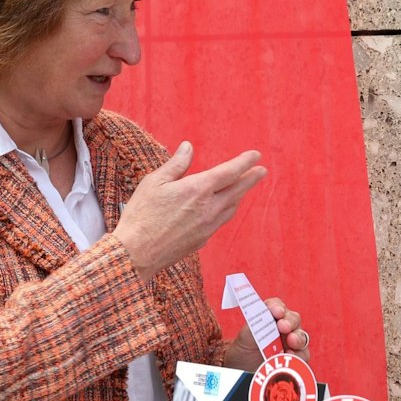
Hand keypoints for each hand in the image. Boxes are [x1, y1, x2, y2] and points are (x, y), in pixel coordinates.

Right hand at [112, 141, 266, 276]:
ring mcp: (208, 226)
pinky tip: (224, 208)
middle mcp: (209, 208)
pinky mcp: (202, 240)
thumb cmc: (141, 215)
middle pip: (237, 190)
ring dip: (240, 195)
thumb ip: (176, 164)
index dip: (245, 162)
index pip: (229, 172)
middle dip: (251, 179)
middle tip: (262, 171)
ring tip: (244, 188)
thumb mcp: (154, 182)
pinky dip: (227, 210)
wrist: (137, 253)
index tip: (256, 156)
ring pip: (231, 207)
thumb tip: (188, 147)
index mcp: (198, 189)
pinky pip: (221, 221)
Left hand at [224, 297, 308, 371]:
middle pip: (293, 319)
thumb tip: (264, 318)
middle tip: (283, 326)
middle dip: (290, 321)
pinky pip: (302, 355)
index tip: (276, 312)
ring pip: (301, 337)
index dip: (277, 307)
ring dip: (298, 338)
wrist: (242, 371)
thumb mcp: (244, 338)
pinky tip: (291, 356)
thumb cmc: (243, 350)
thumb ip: (254, 327)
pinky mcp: (295, 359)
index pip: (277, 307)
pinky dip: (299, 355)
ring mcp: (291, 343)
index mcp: (270, 317)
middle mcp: (284, 328)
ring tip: (291, 341)